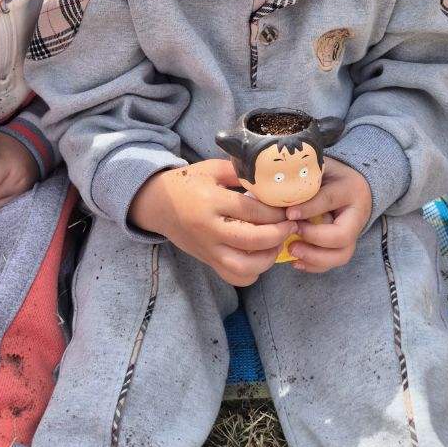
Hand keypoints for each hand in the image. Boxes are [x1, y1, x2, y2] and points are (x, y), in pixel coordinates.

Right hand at [130, 160, 289, 286]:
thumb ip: (240, 171)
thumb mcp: (212, 169)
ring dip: (267, 258)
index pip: (251, 211)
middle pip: (251, 240)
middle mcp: (209, 229)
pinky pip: (232, 277)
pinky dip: (251, 273)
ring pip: (242, 267)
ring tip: (278, 243)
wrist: (156, 204)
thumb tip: (271, 174)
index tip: (289, 208)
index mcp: (211, 201)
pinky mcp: (207, 260)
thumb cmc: (187, 183)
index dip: (275, 212)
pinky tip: (260, 258)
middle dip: (278, 234)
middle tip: (291, 225)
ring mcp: (208, 248)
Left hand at [283, 158, 371, 272]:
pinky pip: (335, 262)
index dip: (308, 208)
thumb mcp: (320, 167)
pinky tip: (296, 261)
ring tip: (292, 251)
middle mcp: (356, 214)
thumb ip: (304, 174)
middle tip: (292, 234)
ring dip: (315, 257)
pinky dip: (315, 265)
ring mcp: (354, 233)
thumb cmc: (330, 173)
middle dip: (315, 239)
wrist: (353, 184)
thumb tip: (275, 186)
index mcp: (349, 188)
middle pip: (343, 235)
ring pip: (342, 254)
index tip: (288, 214)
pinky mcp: (347, 246)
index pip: (329, 200)